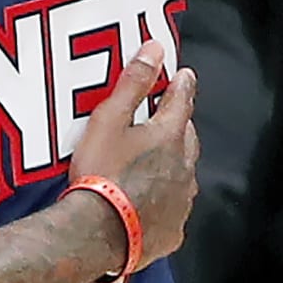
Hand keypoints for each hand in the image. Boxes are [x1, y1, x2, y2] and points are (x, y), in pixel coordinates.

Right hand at [68, 40, 198, 268]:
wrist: (96, 233)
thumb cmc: (100, 175)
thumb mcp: (109, 121)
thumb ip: (133, 84)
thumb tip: (154, 49)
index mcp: (169, 137)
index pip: (181, 102)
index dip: (181, 86)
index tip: (184, 75)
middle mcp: (183, 168)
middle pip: (187, 139)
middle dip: (179, 127)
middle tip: (168, 119)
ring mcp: (181, 202)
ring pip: (184, 175)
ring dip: (174, 166)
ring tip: (158, 163)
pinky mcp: (172, 230)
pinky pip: (174, 209)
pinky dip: (164, 201)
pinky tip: (149, 203)